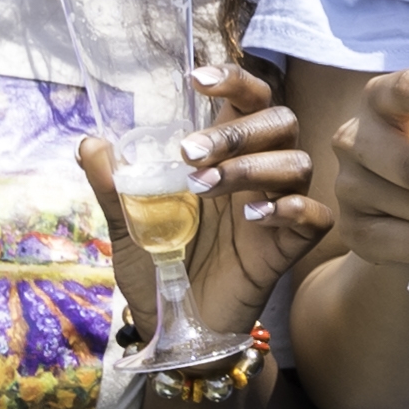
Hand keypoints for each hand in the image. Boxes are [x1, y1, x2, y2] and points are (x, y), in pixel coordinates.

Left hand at [78, 58, 329, 348]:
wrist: (173, 328)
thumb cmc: (158, 269)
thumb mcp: (127, 225)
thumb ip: (114, 186)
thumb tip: (91, 144)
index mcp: (225, 156)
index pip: (248, 100)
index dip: (233, 81)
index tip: (196, 80)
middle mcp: (257, 174)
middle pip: (280, 122)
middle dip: (236, 131)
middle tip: (188, 155)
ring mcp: (276, 209)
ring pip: (297, 163)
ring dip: (252, 167)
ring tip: (204, 190)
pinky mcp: (289, 248)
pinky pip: (316, 216)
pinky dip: (293, 208)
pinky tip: (256, 216)